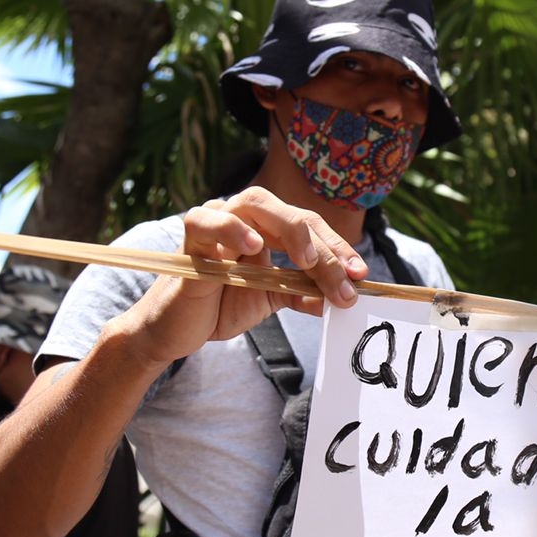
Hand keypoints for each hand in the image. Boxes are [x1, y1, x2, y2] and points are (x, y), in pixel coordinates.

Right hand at [115, 188, 368, 369]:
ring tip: (309, 261)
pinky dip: (230, 229)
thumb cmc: (219, 306)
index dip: (337, 247)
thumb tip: (342, 297)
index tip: (360, 275)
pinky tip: (253, 247)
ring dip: (289, 231)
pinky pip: (205, 222)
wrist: (175, 332)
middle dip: (324, 245)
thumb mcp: (271, 299)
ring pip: (255, 204)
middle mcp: (242, 217)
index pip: (309, 226)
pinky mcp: (188, 242)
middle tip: (345, 279)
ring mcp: (214, 223)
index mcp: (264, 227)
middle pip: (291, 213)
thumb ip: (303, 293)